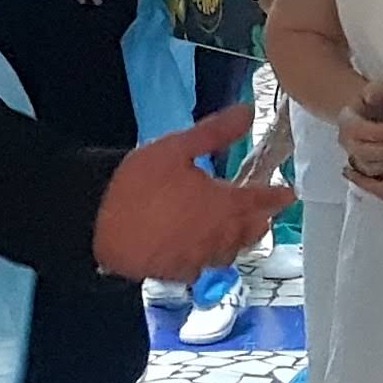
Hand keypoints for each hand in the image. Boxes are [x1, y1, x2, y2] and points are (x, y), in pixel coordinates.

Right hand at [94, 106, 292, 280]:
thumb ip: (215, 132)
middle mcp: (217, 237)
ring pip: (229, 253)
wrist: (94, 224)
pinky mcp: (176, 272)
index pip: (260, 201)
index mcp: (223, 205)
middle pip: (249, 232)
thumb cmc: (137, 184)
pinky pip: (202, 267)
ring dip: (238, 240)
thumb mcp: (175, 148)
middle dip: (259, 220)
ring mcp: (197, 259)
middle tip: (264, 211)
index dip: (276, 196)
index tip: (288, 193)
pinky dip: (209, 257)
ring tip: (237, 230)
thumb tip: (249, 110)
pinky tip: (202, 250)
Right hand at [338, 80, 382, 203]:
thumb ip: (375, 92)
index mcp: (348, 123)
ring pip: (371, 170)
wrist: (374, 116)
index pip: (357, 131)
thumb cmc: (379, 101)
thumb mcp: (377, 90)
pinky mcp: (369, 175)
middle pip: (363, 155)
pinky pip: (376, 187)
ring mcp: (358, 161)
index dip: (377, 132)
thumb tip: (373, 96)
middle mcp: (348, 144)